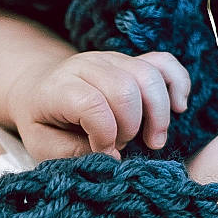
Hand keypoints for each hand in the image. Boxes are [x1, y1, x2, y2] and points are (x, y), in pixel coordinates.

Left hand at [7, 51, 190, 161]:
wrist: (38, 89)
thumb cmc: (43, 122)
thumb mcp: (42, 145)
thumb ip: (72, 153)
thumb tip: (112, 158)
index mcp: (60, 87)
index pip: (91, 103)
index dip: (104, 134)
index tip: (104, 154)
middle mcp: (88, 66)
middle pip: (125, 88)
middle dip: (131, 126)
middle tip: (123, 147)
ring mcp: (112, 59)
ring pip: (148, 76)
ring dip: (158, 114)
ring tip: (154, 140)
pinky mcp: (131, 61)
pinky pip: (164, 62)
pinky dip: (177, 83)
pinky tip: (179, 107)